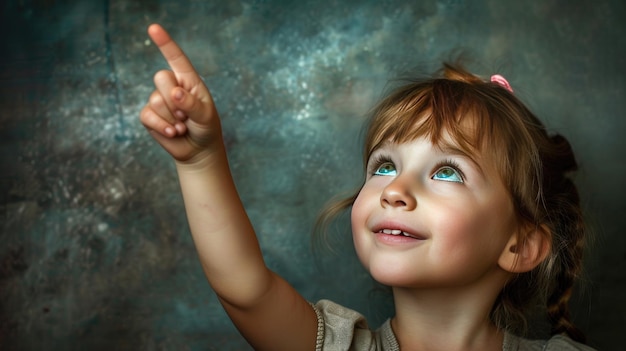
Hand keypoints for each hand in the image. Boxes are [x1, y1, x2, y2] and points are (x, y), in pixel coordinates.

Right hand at [140, 24, 221, 162]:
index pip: (176, 58)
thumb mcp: (206, 116)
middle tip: (188, 115)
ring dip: (173, 118)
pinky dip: (163, 127)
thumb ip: (192, 104)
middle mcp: (172, 86)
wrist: (198, 150)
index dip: (165, 43)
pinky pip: (147, 116)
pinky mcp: (150, 116)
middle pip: (161, 78)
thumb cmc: (206, 128)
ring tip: (183, 126)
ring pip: (156, 100)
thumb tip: (175, 93)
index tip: (153, 28)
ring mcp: (159, 100)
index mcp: (188, 80)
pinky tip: (174, 133)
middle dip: (175, 100)